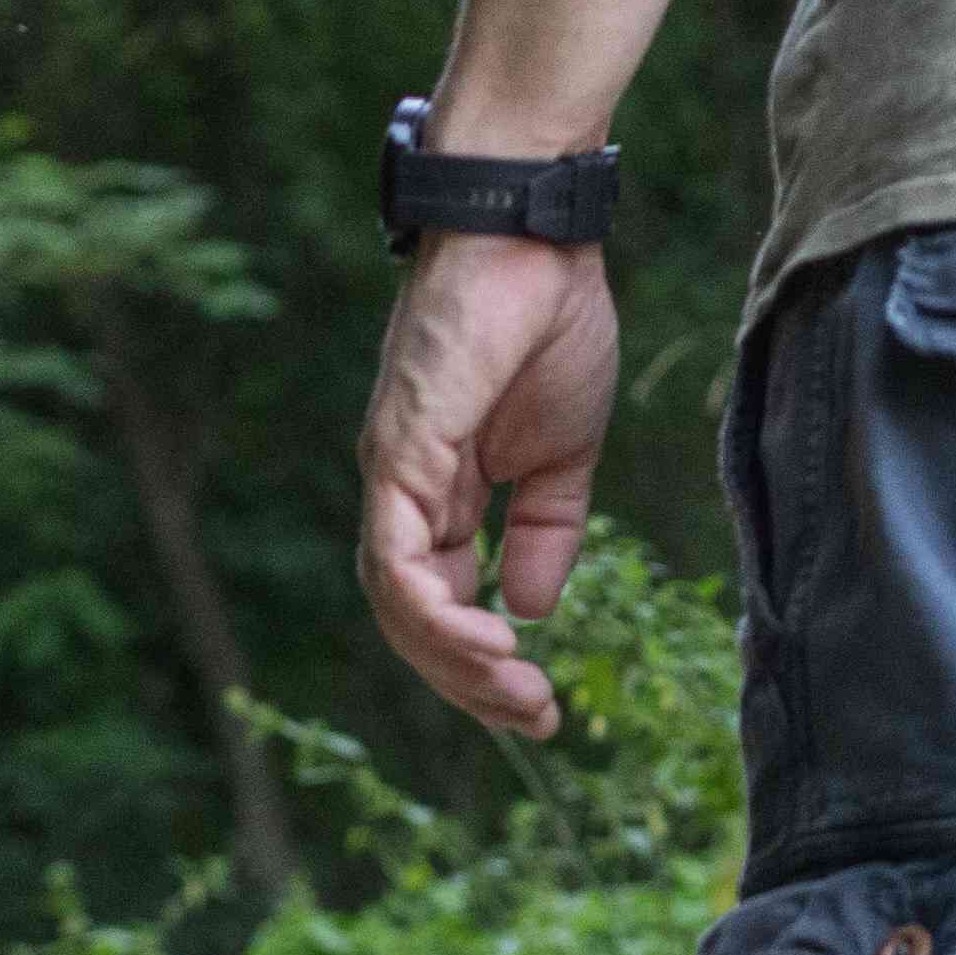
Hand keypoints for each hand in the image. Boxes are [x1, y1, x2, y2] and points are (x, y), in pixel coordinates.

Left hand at [355, 234, 621, 737]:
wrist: (535, 235)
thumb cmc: (547, 322)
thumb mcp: (563, 455)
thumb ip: (546, 531)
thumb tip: (533, 608)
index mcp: (438, 494)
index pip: (441, 604)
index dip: (483, 665)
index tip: (543, 707)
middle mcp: (402, 493)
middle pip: (413, 621)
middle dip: (471, 683)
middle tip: (533, 719)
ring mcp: (392, 474)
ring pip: (398, 604)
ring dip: (455, 663)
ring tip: (516, 692)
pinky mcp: (397, 453)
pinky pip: (399, 558)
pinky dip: (435, 613)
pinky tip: (491, 641)